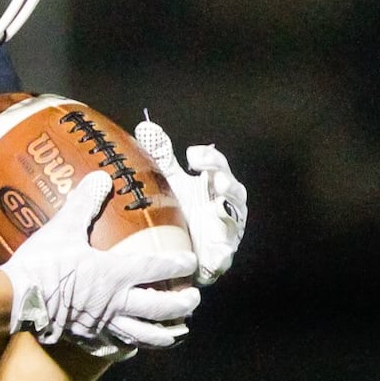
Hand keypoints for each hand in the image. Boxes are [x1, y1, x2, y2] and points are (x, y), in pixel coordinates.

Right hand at [0, 171, 199, 358]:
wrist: (17, 300)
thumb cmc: (42, 264)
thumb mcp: (63, 227)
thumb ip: (84, 203)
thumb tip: (101, 178)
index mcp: (115, 273)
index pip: (157, 268)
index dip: (178, 264)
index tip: (192, 263)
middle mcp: (116, 303)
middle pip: (160, 309)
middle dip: (182, 305)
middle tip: (193, 299)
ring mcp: (104, 325)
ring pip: (144, 336)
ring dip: (165, 334)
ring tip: (178, 331)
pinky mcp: (88, 340)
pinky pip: (114, 349)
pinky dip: (127, 350)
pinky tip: (131, 349)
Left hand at [133, 117, 247, 285]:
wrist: (184, 248)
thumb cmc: (184, 207)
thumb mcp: (172, 180)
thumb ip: (163, 155)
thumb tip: (146, 126)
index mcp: (216, 183)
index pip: (218, 166)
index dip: (210, 159)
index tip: (192, 155)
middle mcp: (227, 205)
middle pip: (233, 190)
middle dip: (227, 184)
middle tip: (216, 181)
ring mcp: (227, 230)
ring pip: (233, 220)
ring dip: (227, 216)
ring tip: (218, 209)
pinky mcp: (221, 255)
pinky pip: (224, 254)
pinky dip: (222, 254)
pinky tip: (216, 254)